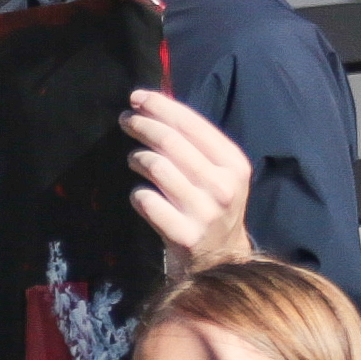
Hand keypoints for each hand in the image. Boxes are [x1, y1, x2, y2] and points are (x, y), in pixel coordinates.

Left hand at [125, 92, 251, 273]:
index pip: (191, 123)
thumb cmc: (212, 208)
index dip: (160, 106)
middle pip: (170, 142)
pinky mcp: (183, 235)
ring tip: (135, 160)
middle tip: (126, 119)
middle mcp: (222, 186)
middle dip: (142, 124)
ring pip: (156, 167)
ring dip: (138, 158)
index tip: (137, 97)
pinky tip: (143, 196)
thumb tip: (154, 105)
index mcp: (234, 164)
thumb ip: (195, 144)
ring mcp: (204, 212)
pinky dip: (138, 194)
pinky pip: (146, 201)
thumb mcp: (218, 174)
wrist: (220, 262)